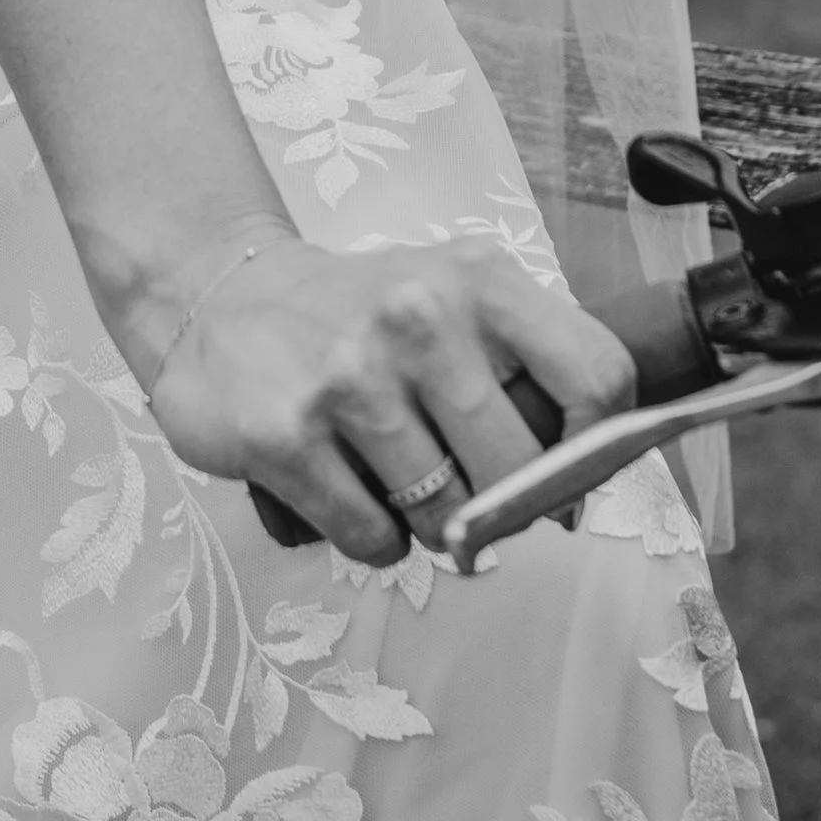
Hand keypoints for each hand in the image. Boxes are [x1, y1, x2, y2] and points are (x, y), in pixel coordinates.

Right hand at [145, 234, 634, 565]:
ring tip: (393, 474)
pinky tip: (345, 484)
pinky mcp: (286, 437)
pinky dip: (371, 536)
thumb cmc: (362, 313)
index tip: (569, 476)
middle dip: (504, 506)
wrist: (219, 293)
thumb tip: (579, 491)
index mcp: (477, 279)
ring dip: (431, 524)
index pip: (597, 377)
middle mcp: (418, 317)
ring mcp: (349, 378)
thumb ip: (526, 370)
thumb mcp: (453, 297)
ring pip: (448, 521)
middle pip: (524, 475)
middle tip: (468, 488)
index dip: (601, 451)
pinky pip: (375, 541)